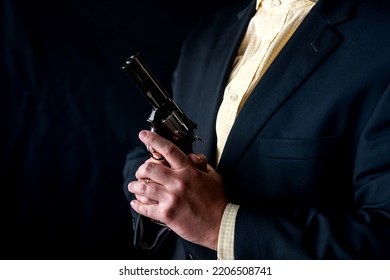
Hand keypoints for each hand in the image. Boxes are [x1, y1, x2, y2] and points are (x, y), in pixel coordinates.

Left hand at [128, 130, 227, 249]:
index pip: (168, 150)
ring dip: (135, 186)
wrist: (221, 224)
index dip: (153, 140)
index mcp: (188, 171)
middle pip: (150, 168)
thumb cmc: (218, 201)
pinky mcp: (167, 215)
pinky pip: (145, 208)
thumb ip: (201, 164)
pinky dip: (137, 205)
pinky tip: (136, 203)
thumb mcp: (213, 176)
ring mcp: (171, 199)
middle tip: (141, 172)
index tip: (143, 135)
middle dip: (141, 169)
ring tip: (134, 187)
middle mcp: (177, 182)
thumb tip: (191, 156)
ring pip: (143, 188)